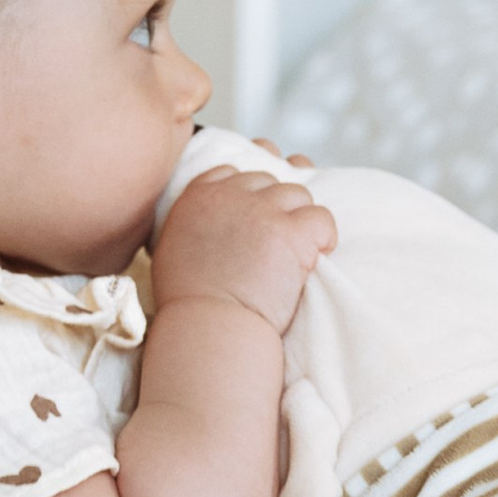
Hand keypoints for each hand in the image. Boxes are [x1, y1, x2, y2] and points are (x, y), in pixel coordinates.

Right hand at [151, 166, 334, 335]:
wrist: (209, 325)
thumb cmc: (189, 302)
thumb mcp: (173, 249)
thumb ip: (193, 225)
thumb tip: (214, 228)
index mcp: (198, 197)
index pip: (232, 171)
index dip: (252, 187)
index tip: (261, 206)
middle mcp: (230, 196)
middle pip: (269, 181)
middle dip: (278, 206)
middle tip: (281, 239)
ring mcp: (263, 211)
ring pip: (298, 195)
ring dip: (301, 219)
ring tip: (300, 250)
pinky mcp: (291, 232)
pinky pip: (321, 218)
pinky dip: (324, 236)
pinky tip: (318, 256)